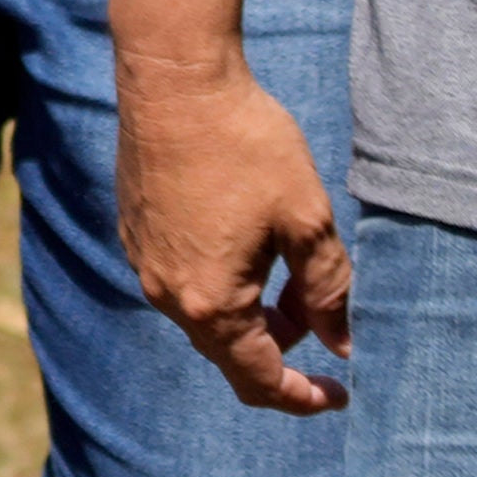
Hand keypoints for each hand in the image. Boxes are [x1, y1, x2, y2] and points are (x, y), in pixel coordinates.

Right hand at [120, 50, 353, 412]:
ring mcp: (144, 261)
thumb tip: (339, 342)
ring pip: (204, 317)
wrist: (175, 79)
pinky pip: (181, 282)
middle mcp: (167, 292)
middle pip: (228, 352)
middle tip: (322, 313)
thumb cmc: (248, 147)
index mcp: (211, 301)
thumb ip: (329, 292)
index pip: (259, 380)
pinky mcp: (135, 230)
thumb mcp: (309, 221)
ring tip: (288, 273)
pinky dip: (219, 285)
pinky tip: (245, 242)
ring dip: (250, 315)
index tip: (341, 394)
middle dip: (281, 349)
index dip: (304, 397)